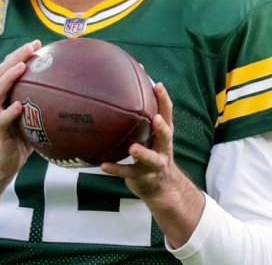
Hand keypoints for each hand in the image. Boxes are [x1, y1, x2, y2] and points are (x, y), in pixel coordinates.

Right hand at [0, 40, 41, 219]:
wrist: (2, 166)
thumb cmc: (18, 141)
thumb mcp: (31, 120)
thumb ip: (41, 106)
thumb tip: (70, 96)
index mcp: (2, 96)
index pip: (8, 69)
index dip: (19, 55)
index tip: (37, 44)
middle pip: (1, 73)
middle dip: (15, 57)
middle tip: (31, 47)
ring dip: (9, 77)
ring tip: (21, 66)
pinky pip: (2, 119)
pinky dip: (10, 111)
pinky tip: (19, 105)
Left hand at [101, 82, 204, 246]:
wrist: (162, 187)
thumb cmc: (152, 151)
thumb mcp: (151, 134)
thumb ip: (142, 117)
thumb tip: (123, 87)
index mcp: (164, 134)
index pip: (167, 114)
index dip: (164, 100)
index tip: (157, 85)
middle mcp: (163, 148)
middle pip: (166, 136)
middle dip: (161, 127)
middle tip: (155, 119)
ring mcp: (154, 164)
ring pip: (151, 159)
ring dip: (142, 153)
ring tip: (133, 148)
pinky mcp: (142, 177)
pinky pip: (128, 173)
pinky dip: (116, 169)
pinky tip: (103, 165)